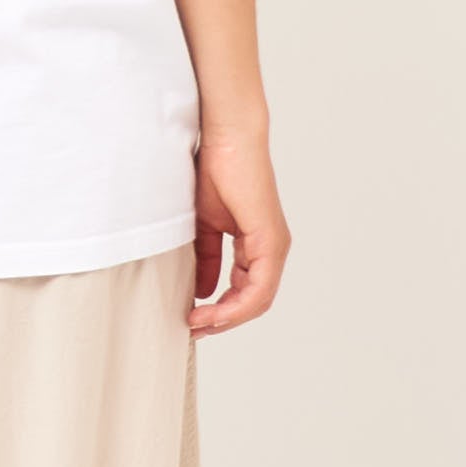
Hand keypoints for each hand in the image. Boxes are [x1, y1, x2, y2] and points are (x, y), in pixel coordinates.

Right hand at [190, 130, 289, 336]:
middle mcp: (271, 250)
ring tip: (197, 322)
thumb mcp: (203, 224)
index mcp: (257, 245)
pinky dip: (235, 305)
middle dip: (221, 320)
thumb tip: (202, 290)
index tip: (191, 317)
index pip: (244, 291)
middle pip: (252, 302)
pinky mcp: (271, 242)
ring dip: (226, 317)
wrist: (227, 139)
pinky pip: (259, 288)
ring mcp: (274, 247)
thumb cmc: (215, 170)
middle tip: (193, 328)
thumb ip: (205, 257)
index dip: (219, 310)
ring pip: (257, 300)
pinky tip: (211, 308)